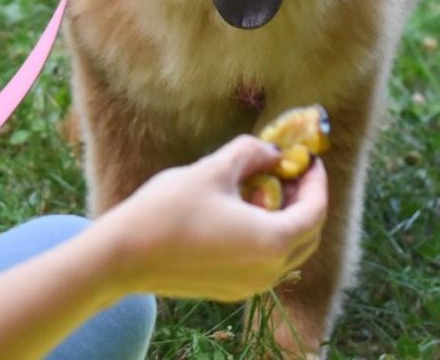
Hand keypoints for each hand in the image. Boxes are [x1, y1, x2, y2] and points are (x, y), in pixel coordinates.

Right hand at [97, 135, 327, 301]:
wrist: (123, 256)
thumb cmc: (169, 209)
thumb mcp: (214, 169)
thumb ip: (251, 153)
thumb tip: (272, 150)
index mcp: (272, 242)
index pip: (315, 210)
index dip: (316, 180)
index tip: (308, 158)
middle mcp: (268, 271)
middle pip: (308, 235)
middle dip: (306, 200)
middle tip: (291, 171)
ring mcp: (249, 286)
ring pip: (287, 251)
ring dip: (287, 218)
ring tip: (267, 186)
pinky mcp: (229, 289)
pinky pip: (265, 262)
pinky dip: (267, 235)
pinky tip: (243, 211)